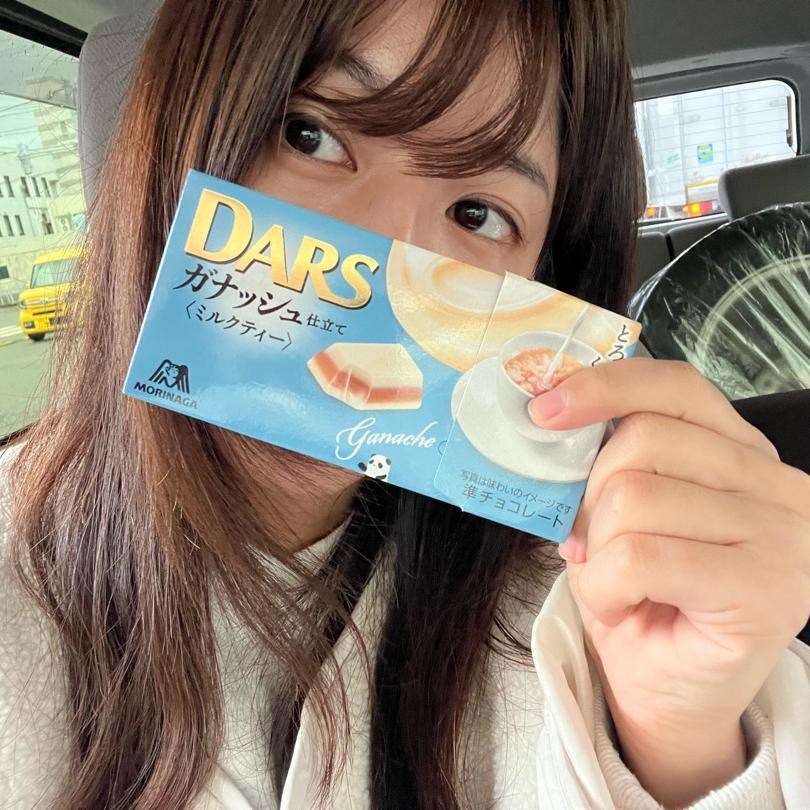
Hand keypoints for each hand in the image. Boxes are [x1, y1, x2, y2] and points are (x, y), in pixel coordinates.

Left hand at [528, 358, 809, 806]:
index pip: (676, 387)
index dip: (606, 387)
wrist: (669, 694)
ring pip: (636, 496)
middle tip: (586, 539)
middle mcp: (777, 486)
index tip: (546, 409)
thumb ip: (603, 464)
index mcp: (742, 453)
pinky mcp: (767, 591)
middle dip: (590, 493)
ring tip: (614, 581)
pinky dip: (607, 585)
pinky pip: (640, 557)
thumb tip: (550, 420)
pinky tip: (624, 605)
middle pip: (646, 439)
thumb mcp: (615, 513)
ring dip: (598, 547)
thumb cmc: (641, 596)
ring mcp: (782, 537)